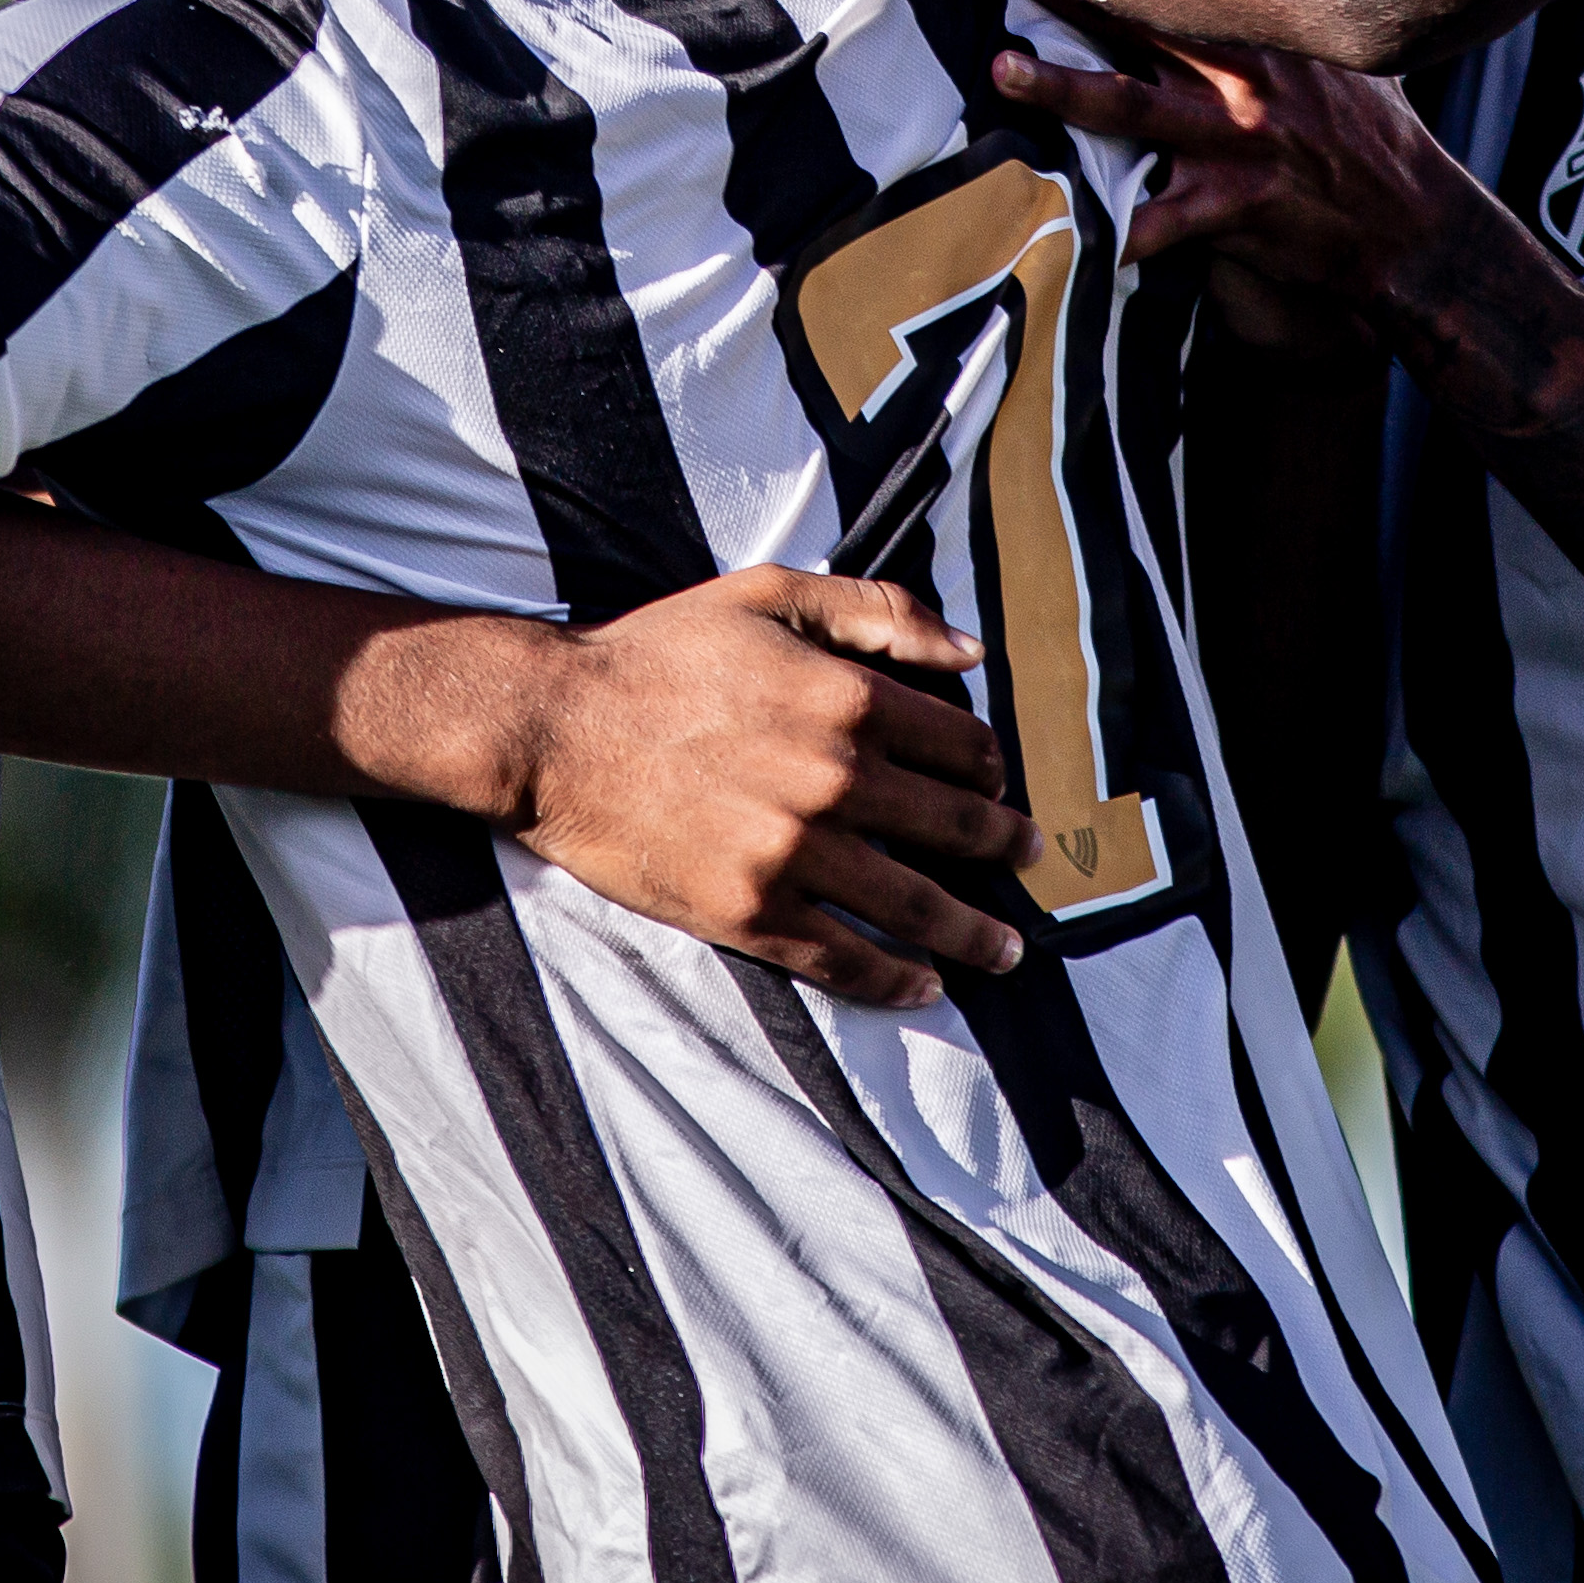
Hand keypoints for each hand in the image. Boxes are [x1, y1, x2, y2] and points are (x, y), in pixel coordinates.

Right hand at [496, 565, 1044, 1009]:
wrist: (553, 727)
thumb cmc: (658, 653)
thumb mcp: (769, 596)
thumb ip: (876, 613)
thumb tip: (969, 648)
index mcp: (847, 700)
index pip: (959, 744)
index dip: (990, 767)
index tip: (998, 783)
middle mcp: (834, 780)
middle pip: (953, 827)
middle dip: (1004, 848)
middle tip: (1030, 862)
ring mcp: (793, 854)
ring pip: (913, 905)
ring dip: (973, 932)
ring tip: (1005, 950)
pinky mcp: (748, 912)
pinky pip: (843, 958)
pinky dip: (893, 979)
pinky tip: (924, 987)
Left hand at [991, 38, 1487, 335]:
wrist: (1416, 230)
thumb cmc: (1371, 141)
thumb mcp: (1341, 57)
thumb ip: (1287, 13)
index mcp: (1259, 30)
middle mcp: (1243, 73)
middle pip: (1135, 15)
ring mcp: (1238, 138)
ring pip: (1133, 104)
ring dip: (1063, 89)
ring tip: (1003, 70)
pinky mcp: (1239, 204)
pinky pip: (1163, 221)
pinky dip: (1115, 229)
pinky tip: (1065, 234)